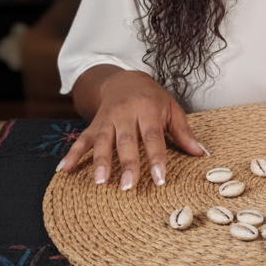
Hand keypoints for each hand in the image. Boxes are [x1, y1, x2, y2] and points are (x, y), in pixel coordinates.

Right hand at [56, 68, 205, 188]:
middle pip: (126, 140)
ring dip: (99, 161)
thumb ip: (184, 132)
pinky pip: (81, 139)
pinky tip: (63, 171)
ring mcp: (107, 119)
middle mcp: (126, 113)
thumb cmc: (153, 98)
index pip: (153, 136)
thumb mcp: (171, 108)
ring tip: (99, 182)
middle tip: (127, 187)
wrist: (124, 79)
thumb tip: (201, 154)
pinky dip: (72, 154)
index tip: (159, 179)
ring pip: (102, 141)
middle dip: (127, 164)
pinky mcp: (93, 124)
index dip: (156, 158)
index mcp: (148, 109)